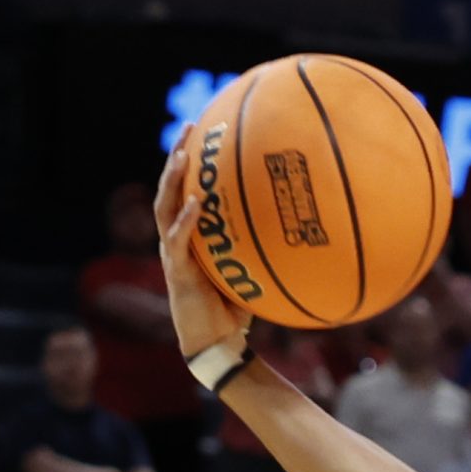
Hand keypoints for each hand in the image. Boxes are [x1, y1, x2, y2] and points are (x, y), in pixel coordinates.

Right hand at [154, 128, 254, 358]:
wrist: (217, 345)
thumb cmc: (237, 309)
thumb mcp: (254, 268)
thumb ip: (267, 245)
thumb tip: (305, 223)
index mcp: (193, 236)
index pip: (187, 190)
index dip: (192, 161)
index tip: (205, 131)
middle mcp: (177, 240)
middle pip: (171, 189)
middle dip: (178, 156)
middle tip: (190, 126)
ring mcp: (173, 255)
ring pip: (165, 208)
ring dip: (173, 181)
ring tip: (183, 155)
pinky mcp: (176, 273)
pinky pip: (178, 241)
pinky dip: (187, 221)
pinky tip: (197, 203)